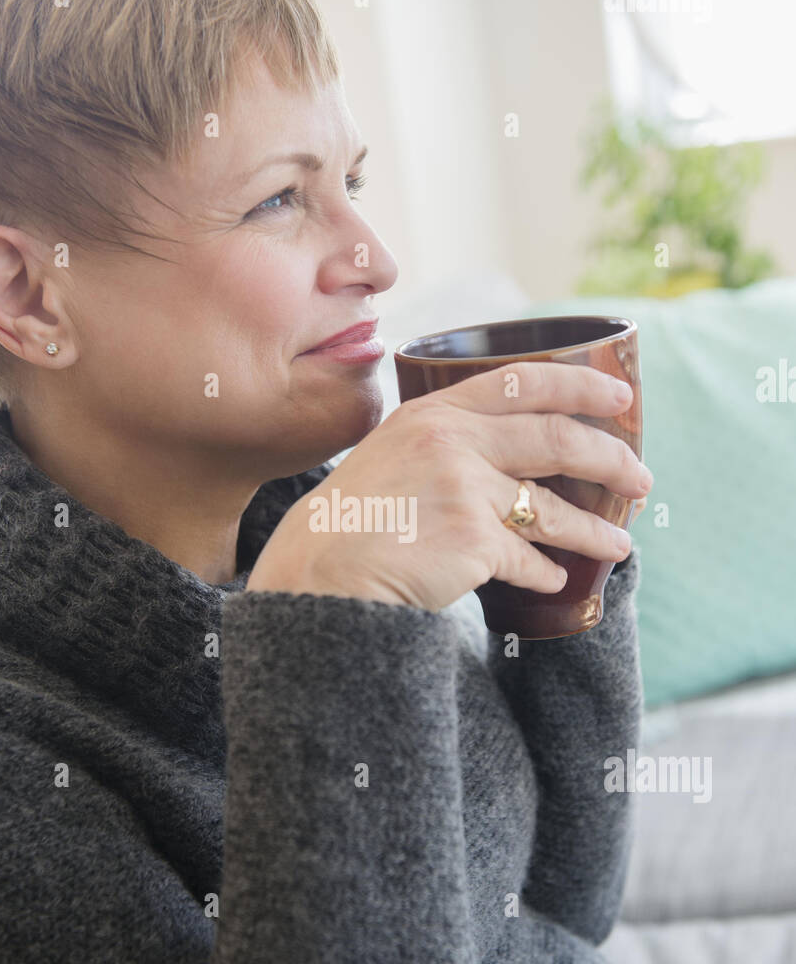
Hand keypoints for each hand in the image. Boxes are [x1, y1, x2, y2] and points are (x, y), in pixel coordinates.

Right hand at [246, 360, 652, 612]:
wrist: (321, 575)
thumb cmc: (347, 524)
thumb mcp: (386, 457)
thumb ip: (438, 445)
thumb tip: (500, 460)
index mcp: (432, 413)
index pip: (522, 382)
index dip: (579, 387)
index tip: (619, 399)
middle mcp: (453, 442)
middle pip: (556, 439)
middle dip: (610, 459)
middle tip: (641, 477)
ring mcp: (465, 489)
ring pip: (552, 508)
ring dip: (594, 529)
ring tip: (619, 544)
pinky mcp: (473, 541)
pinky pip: (528, 560)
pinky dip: (545, 574)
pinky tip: (555, 582)